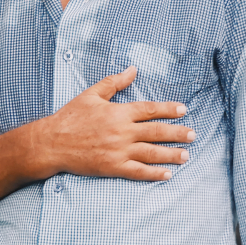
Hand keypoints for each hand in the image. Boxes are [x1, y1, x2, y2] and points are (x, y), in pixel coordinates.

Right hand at [32, 66, 194, 180]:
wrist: (52, 142)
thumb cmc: (70, 117)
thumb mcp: (91, 94)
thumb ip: (114, 82)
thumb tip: (133, 70)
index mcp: (118, 112)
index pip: (149, 110)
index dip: (168, 109)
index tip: (183, 110)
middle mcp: (122, 131)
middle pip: (156, 132)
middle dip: (177, 133)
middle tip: (193, 134)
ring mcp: (119, 151)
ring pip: (152, 152)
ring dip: (171, 154)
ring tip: (186, 155)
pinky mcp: (113, 167)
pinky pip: (138, 171)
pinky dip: (154, 174)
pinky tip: (167, 175)